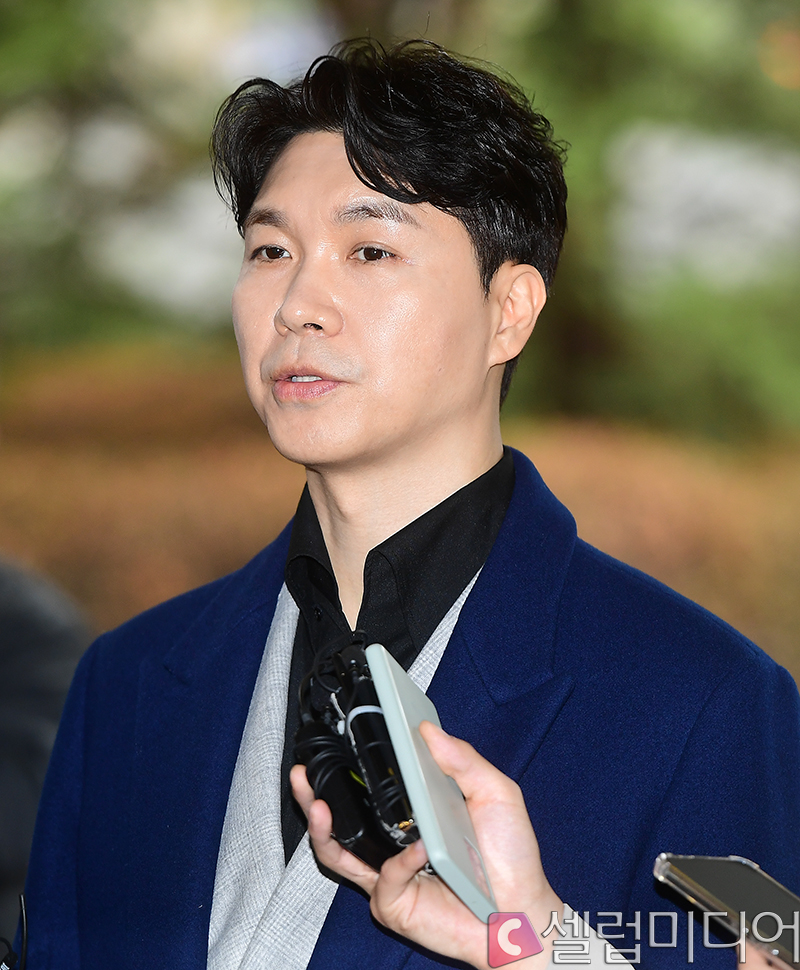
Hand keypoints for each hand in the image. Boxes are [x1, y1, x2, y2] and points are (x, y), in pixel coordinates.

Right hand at [291, 721, 561, 968]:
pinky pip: (383, 879)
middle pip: (343, 816)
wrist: (522, 914)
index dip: (353, 763)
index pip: (375, 782)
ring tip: (317, 805)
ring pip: (339, 851)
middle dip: (313, 795)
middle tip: (302, 773)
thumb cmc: (510, 855)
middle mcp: (394, 839)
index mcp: (414, 809)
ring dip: (323, 829)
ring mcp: (389, 872)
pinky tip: (420, 851)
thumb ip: (464, 761)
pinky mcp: (393, 903)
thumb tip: (428, 730)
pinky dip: (400, 862)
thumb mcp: (496, 794)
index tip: (336, 737)